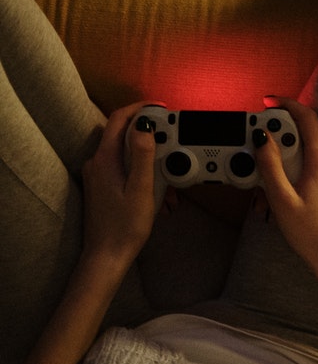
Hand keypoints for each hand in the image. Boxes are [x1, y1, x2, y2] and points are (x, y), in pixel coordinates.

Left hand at [80, 101, 159, 268]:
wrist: (107, 254)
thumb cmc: (125, 227)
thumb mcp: (141, 191)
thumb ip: (143, 157)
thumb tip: (145, 127)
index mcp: (105, 160)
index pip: (119, 119)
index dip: (140, 108)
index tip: (160, 108)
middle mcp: (98, 163)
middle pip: (125, 136)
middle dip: (152, 141)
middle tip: (174, 150)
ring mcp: (98, 174)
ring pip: (128, 155)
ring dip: (151, 163)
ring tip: (169, 186)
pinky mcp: (103, 185)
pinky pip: (125, 169)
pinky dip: (144, 175)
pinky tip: (158, 195)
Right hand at [254, 97, 317, 278]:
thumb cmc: (311, 233)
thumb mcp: (281, 198)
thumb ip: (270, 164)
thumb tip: (262, 138)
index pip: (306, 118)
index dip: (286, 104)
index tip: (268, 102)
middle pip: (299, 137)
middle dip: (275, 148)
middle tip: (258, 166)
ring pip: (301, 154)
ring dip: (280, 167)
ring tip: (268, 194)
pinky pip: (308, 167)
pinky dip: (291, 175)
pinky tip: (281, 197)